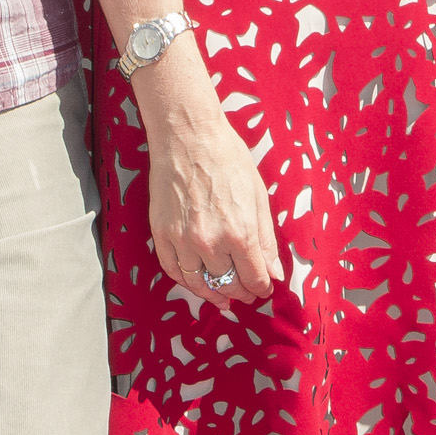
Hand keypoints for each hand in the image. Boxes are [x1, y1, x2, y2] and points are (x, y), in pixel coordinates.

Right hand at [139, 62, 285, 309]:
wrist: (189, 137)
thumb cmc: (228, 160)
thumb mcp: (259, 197)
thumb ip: (266, 239)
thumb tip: (273, 273)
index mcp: (241, 233)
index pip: (254, 278)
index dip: (261, 288)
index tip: (263, 290)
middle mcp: (211, 242)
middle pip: (228, 284)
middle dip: (240, 293)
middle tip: (246, 294)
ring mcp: (183, 240)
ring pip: (199, 283)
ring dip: (213, 294)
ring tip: (223, 298)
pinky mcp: (162, 234)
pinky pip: (173, 270)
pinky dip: (186, 281)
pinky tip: (196, 282)